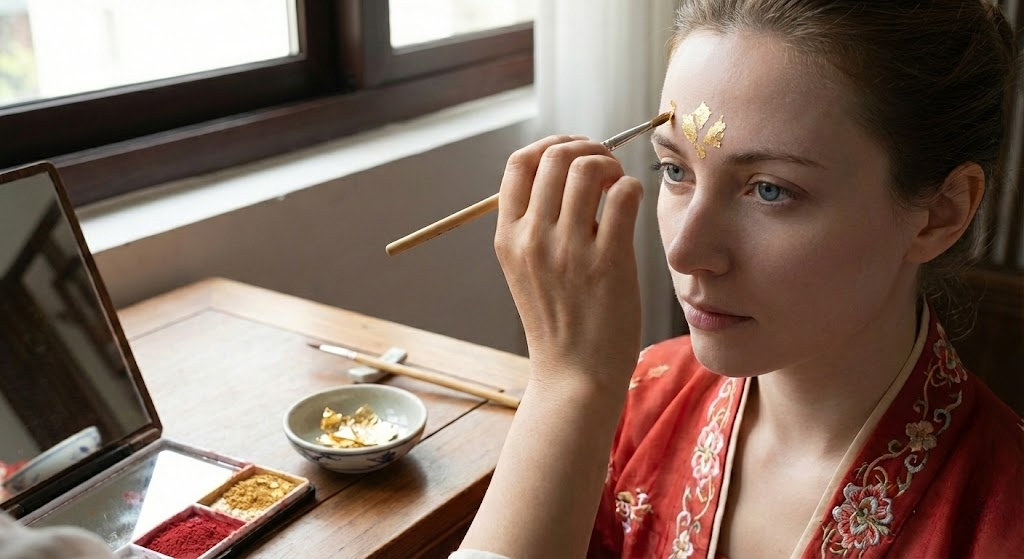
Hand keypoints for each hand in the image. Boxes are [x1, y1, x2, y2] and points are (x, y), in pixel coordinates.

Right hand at [494, 136, 643, 390]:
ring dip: (611, 165)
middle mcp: (533, 238)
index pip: (519, 162)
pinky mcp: (608, 263)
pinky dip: (632, 188)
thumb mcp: (526, 271)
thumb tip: (566, 172)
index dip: (550, 144)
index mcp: (508, 237)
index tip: (572, 152)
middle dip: (586, 147)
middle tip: (605, 165)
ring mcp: (569, 251)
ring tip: (618, 186)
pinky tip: (632, 205)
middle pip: (555, 156)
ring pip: (589, 167)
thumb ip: (535, 225)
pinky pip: (623, 196)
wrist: (574, 376)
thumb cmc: (559, 322)